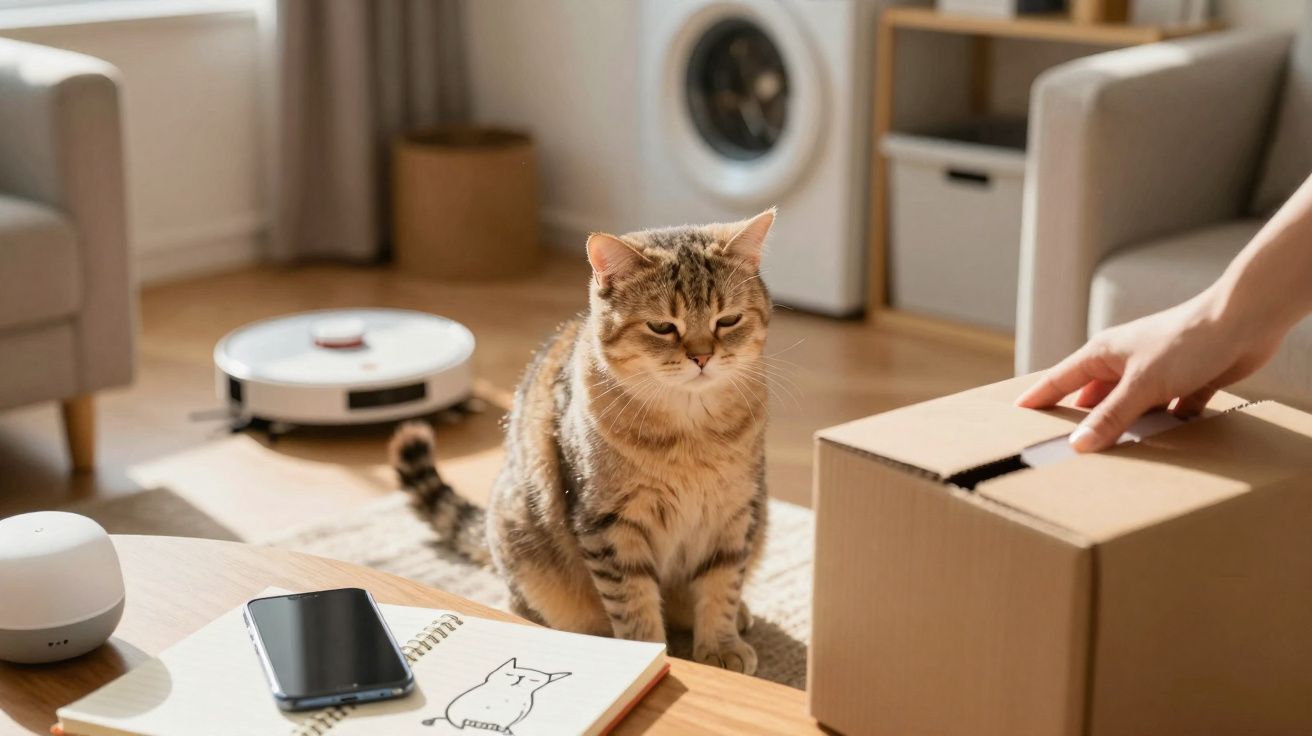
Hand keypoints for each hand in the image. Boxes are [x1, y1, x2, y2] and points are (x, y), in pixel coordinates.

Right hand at [1015, 288, 1282, 452]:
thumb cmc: (1186, 342)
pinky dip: (1169, 425)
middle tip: (1067, 446)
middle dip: (1084, 419)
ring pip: (1133, 405)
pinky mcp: (1190, 380)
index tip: (1018, 413)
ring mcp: (1158, 370)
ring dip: (1129, 426)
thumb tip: (1078, 445)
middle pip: (1096, 396)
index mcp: (1104, 353)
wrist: (1245, 321)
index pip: (1061, 379)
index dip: (1040, 396)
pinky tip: (1170, 441)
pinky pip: (1172, 410)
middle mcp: (1127, 360)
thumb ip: (1110, 417)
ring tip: (1115, 454)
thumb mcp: (1141, 384)